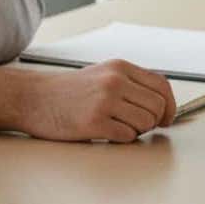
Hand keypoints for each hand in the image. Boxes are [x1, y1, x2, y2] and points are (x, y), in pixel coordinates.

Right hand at [17, 60, 176, 142]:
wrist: (35, 98)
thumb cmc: (68, 90)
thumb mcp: (103, 74)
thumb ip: (130, 83)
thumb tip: (160, 102)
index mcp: (120, 67)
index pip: (162, 85)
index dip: (170, 105)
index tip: (167, 117)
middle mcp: (115, 80)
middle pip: (158, 106)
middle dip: (154, 121)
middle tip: (140, 125)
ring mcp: (105, 101)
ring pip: (145, 123)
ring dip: (137, 130)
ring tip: (119, 126)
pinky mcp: (95, 122)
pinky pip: (127, 136)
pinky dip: (122, 138)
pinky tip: (107, 131)